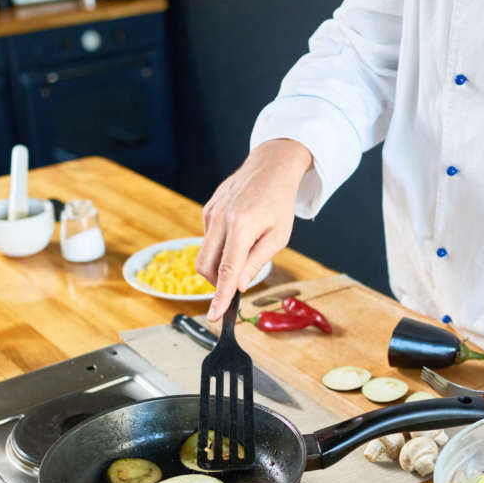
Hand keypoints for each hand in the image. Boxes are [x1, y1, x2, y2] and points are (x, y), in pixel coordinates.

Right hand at [197, 139, 312, 319]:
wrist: (270, 166)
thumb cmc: (279, 202)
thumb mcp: (279, 237)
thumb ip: (256, 262)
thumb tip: (238, 285)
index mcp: (242, 227)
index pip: (226, 271)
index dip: (219, 297)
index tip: (213, 316)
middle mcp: (221, 220)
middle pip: (205, 267)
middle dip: (217, 283)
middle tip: (237, 283)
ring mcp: (211, 213)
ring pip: (203, 254)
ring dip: (218, 265)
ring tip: (243, 253)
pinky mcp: (208, 209)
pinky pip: (208, 238)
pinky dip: (219, 247)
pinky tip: (238, 234)